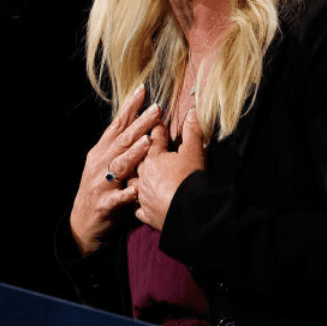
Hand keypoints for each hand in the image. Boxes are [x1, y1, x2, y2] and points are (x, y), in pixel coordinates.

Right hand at [70, 85, 161, 255]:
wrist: (83, 222)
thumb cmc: (100, 189)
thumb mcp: (106, 164)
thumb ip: (121, 148)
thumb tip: (141, 125)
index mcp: (101, 152)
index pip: (117, 125)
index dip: (129, 108)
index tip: (143, 91)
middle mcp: (99, 163)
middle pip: (121, 140)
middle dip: (138, 124)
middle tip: (156, 110)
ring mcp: (101, 184)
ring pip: (119, 165)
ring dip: (133, 153)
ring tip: (148, 142)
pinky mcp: (104, 204)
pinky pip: (118, 198)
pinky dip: (127, 193)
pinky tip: (138, 189)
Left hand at [133, 108, 205, 229]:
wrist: (186, 210)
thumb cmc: (189, 179)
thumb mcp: (193, 152)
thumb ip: (192, 132)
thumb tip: (192, 113)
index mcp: (153, 157)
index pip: (154, 139)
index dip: (155, 129)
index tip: (153, 121)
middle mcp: (143, 174)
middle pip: (137, 160)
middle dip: (138, 153)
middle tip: (139, 148)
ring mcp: (143, 194)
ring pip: (132, 183)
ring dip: (133, 179)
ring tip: (134, 176)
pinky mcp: (146, 213)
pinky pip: (138, 208)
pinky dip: (138, 206)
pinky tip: (138, 204)